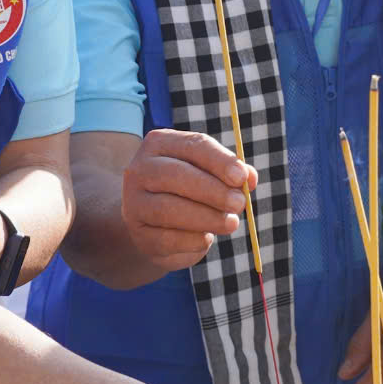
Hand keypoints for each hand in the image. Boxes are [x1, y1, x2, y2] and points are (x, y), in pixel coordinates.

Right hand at [120, 128, 257, 276]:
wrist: (157, 225)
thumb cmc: (191, 192)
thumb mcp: (211, 175)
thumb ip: (232, 174)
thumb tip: (249, 178)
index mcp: (161, 143)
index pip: (193, 145)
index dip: (219, 161)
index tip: (241, 177)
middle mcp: (140, 169)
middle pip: (176, 175)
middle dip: (213, 191)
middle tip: (239, 204)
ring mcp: (134, 202)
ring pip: (168, 209)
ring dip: (206, 218)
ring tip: (231, 223)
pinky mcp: (137, 232)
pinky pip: (165, 238)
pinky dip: (191, 240)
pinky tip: (206, 238)